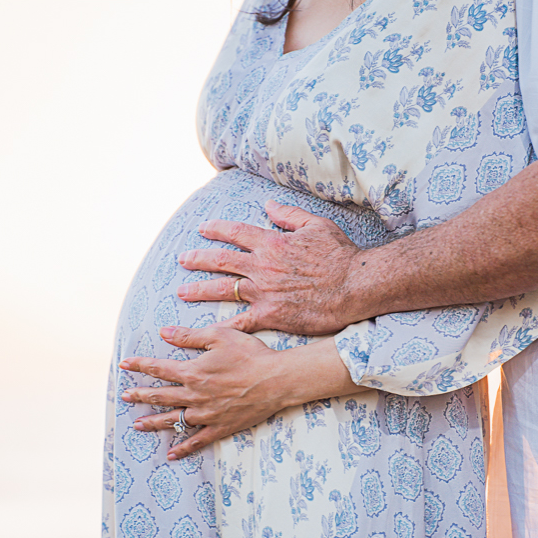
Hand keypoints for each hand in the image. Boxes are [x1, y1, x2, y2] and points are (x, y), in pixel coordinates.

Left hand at [119, 325, 284, 458]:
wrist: (276, 380)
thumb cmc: (250, 354)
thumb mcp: (219, 336)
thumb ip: (189, 336)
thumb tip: (164, 332)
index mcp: (193, 372)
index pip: (159, 368)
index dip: (140, 365)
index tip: (124, 364)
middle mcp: (195, 396)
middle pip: (160, 396)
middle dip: (140, 396)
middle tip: (124, 397)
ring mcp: (207, 415)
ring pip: (174, 421)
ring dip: (154, 423)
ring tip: (138, 426)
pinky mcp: (221, 427)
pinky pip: (197, 441)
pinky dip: (183, 449)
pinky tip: (172, 454)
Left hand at [177, 200, 360, 334]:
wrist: (355, 286)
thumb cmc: (340, 254)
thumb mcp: (316, 225)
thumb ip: (289, 215)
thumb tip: (268, 204)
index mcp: (271, 242)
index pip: (235, 232)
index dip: (217, 229)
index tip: (203, 229)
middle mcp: (262, 266)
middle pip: (221, 260)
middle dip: (199, 259)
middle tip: (183, 259)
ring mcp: (264, 291)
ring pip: (223, 289)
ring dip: (200, 290)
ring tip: (182, 291)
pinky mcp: (271, 315)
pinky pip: (241, 322)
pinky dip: (224, 326)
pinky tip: (208, 332)